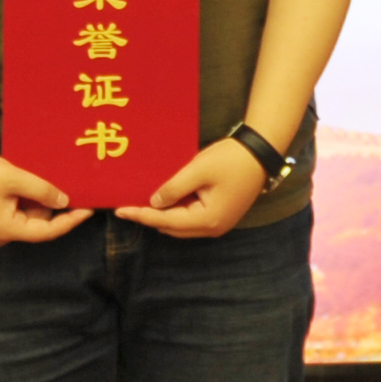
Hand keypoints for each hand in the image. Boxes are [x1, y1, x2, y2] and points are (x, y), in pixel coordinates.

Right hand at [0, 142, 91, 246]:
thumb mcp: (14, 178)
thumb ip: (43, 191)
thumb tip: (65, 201)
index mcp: (6, 230)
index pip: (47, 231)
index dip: (70, 220)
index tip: (89, 209)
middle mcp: (0, 234)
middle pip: (38, 223)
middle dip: (52, 205)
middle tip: (70, 186)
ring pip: (27, 214)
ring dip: (38, 198)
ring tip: (46, 178)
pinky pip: (15, 208)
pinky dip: (25, 196)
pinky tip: (30, 180)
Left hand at [120, 137, 269, 238]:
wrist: (260, 153)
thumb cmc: (230, 159)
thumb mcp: (198, 170)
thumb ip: (173, 188)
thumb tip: (153, 203)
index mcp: (207, 220)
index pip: (165, 221)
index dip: (141, 215)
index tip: (119, 210)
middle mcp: (212, 228)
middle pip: (172, 227)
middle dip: (150, 217)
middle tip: (127, 205)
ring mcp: (218, 224)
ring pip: (181, 224)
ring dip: (163, 214)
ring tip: (141, 201)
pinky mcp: (220, 215)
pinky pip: (191, 217)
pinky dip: (176, 210)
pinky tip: (165, 198)